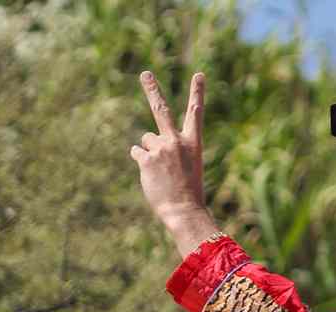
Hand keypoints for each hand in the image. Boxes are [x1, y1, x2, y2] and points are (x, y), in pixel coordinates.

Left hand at [130, 70, 210, 235]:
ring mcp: (161, 148)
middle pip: (161, 110)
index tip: (198, 75)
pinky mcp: (147, 159)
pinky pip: (137, 152)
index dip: (197, 93)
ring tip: (160, 171)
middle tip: (145, 74)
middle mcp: (177, 141)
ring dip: (149, 151)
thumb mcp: (189, 168)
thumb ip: (172, 150)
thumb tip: (146, 142)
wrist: (185, 212)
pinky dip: (142, 162)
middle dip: (152, 90)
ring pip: (146, 139)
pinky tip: (152, 175)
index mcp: (193, 143)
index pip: (196, 113)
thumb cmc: (189, 194)